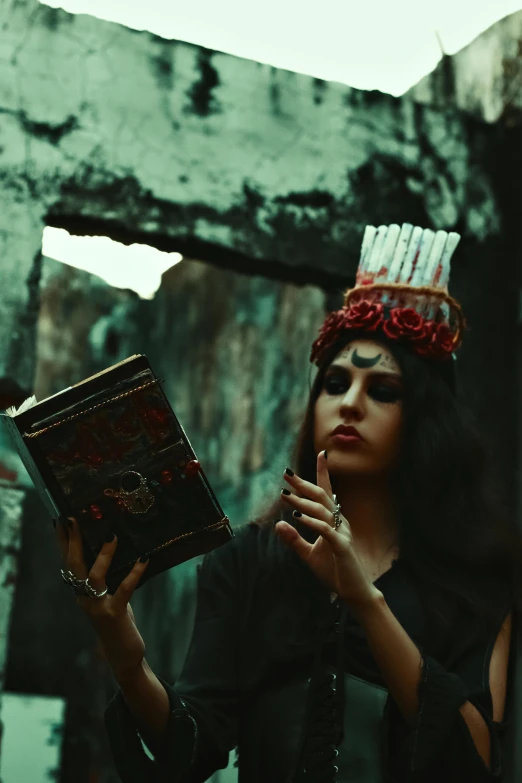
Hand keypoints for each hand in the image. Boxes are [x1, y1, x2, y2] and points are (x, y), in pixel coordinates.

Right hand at [55, 517, 148, 680]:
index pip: (68, 562)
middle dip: (73, 541)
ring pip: (94, 576)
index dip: (63, 541)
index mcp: (80, 591)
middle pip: (74, 566)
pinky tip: (143, 559)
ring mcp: (97, 606)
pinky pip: (124, 589)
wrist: (122, 655)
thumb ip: (105, 577)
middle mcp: (83, 597)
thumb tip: (112, 546)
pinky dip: (134, 573)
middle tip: (74, 519)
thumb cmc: (116, 620)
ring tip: (112, 536)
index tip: (61, 519)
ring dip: (104, 555)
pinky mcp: (115, 614)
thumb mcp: (106, 596)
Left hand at [275, 451, 383, 609]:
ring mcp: (342, 533)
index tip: (321, 452)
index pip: (327, 492)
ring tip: (285, 495)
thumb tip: (278, 524)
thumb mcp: (308, 554)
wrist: (353, 592)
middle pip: (322, 496)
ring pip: (322, 510)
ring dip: (302, 502)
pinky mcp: (342, 547)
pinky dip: (311, 522)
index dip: (323, 472)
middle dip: (303, 484)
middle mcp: (340, 522)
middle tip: (286, 474)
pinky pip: (326, 530)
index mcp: (334, 521)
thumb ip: (294, 539)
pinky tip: (297, 517)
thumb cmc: (334, 571)